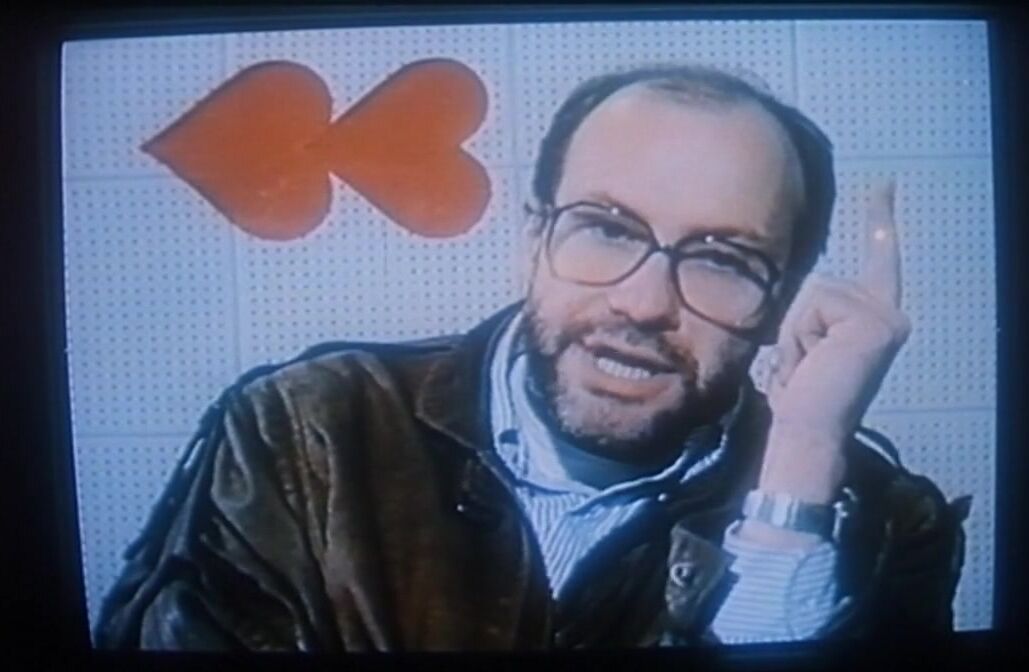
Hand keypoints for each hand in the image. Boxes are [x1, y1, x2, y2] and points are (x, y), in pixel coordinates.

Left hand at [758, 178, 910, 504]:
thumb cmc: (798, 393)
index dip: (881, 221)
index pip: (879, 261)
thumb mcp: (803, 342)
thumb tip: (803, 287)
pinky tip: (813, 362)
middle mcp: (890, 313)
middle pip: (821, 281)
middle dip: (797, 321)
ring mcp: (886, 316)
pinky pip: (816, 302)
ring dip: (796, 329)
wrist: (806, 430)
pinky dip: (802, 332)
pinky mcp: (873, 321)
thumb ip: (811, 313)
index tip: (885, 185)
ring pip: (815, 291)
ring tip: (807, 365)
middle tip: (804, 364)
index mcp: (875, 318)